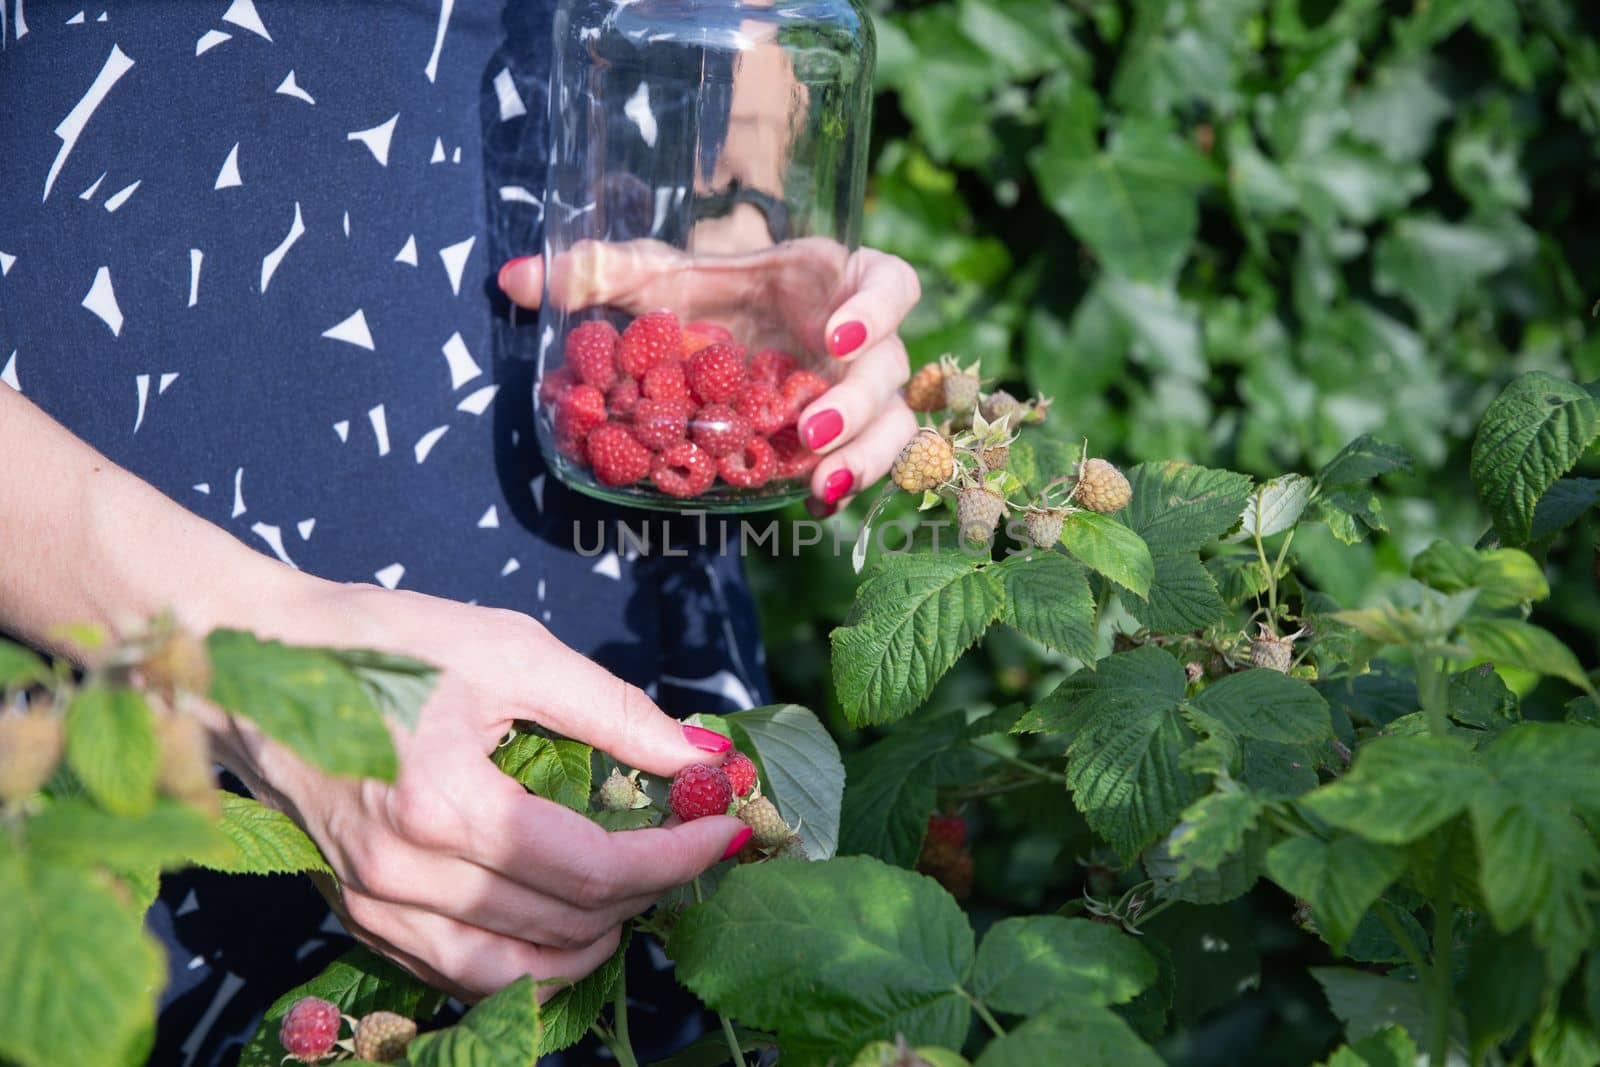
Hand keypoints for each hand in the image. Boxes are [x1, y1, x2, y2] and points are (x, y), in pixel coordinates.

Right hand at [207, 578, 748, 1001]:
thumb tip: (698, 755)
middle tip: (685, 850)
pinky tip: (563, 925)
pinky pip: (458, 971)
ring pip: (513, 972)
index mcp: (443, 804)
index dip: (674, 859)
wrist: (255, 664)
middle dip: (644, 894)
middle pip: (562, 925)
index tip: (729, 833)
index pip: (592, 868)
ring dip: (591, 943)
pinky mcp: (358, 915)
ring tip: (635, 897)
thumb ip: (610, 709)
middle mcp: (403, 873)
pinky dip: (525, 962)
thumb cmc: (385, 643)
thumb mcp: (509, 650)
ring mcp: (374, 905)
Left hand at [500, 238, 921, 512]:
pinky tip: (814, 503)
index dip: (878, 308)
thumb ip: (598, 272)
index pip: (892, 283)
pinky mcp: (847, 433)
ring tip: (816, 483)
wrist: (724, 318)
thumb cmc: (703, 288)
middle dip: (857, 404)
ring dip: (864, 455)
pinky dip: (848, 482)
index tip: (835, 334)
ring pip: (894, 425)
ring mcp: (857, 389)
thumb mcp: (658, 277)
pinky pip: (869, 461)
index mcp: (832, 281)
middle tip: (807, 431)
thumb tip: (512, 281)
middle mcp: (859, 338)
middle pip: (891, 369)